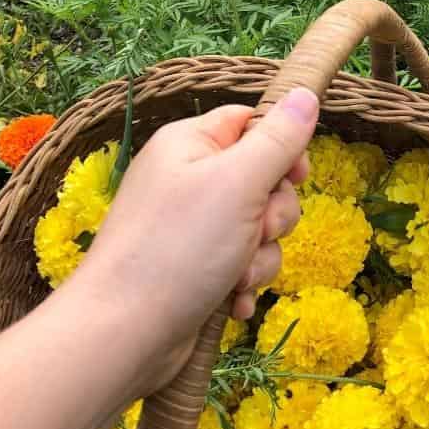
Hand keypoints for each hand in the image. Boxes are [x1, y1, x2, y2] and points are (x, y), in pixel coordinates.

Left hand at [69, 88, 318, 393]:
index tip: (297, 175)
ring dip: (260, 256)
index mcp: (189, 145)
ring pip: (258, 228)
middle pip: (263, 179)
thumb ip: (278, 139)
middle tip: (258, 232)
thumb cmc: (178, 249)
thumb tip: (304, 93)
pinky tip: (230, 303)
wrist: (123, 335)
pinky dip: (243, 284)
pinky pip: (241, 265)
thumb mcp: (238, 183)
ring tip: (237, 278)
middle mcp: (187, 180)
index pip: (249, 121)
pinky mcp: (194, 268)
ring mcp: (190, 228)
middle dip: (274, 214)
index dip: (282, 145)